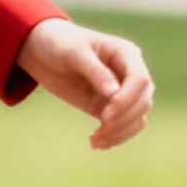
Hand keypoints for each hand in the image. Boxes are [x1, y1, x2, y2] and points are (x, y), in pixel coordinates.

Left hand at [16, 18, 153, 150]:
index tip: (106, 116)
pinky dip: (115, 137)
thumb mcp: (74, 53)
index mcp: (126, 54)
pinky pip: (124, 125)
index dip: (127, 100)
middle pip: (143, 101)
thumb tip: (114, 93)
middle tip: (99, 130)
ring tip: (95, 141)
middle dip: (124, 119)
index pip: (140, 80)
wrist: (43, 50)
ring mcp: (122, 92)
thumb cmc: (59, 43)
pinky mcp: (110, 107)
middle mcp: (129, 73)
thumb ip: (94, 71)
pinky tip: (96, 143)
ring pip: (138, 117)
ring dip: (121, 132)